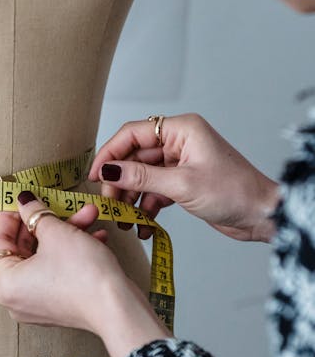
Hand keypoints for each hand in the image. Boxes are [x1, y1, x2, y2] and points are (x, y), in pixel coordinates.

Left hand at [0, 193, 166, 356]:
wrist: (118, 308)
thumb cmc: (83, 276)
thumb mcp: (56, 233)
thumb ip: (35, 213)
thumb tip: (26, 202)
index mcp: (6, 284)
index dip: (10, 217)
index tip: (21, 202)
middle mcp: (17, 298)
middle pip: (24, 249)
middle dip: (46, 223)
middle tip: (55, 204)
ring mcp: (39, 304)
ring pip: (46, 258)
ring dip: (66, 233)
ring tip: (87, 215)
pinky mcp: (61, 305)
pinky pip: (59, 271)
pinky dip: (73, 252)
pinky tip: (95, 236)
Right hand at [88, 113, 280, 242]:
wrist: (262, 215)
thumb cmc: (234, 192)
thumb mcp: (181, 185)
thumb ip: (141, 177)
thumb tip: (108, 170)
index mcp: (181, 130)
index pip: (133, 134)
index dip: (110, 153)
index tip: (94, 176)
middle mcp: (179, 142)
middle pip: (135, 157)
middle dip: (120, 182)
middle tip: (109, 204)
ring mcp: (181, 163)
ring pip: (142, 176)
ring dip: (131, 198)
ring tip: (125, 220)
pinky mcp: (183, 182)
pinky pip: (154, 190)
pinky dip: (146, 207)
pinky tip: (143, 226)